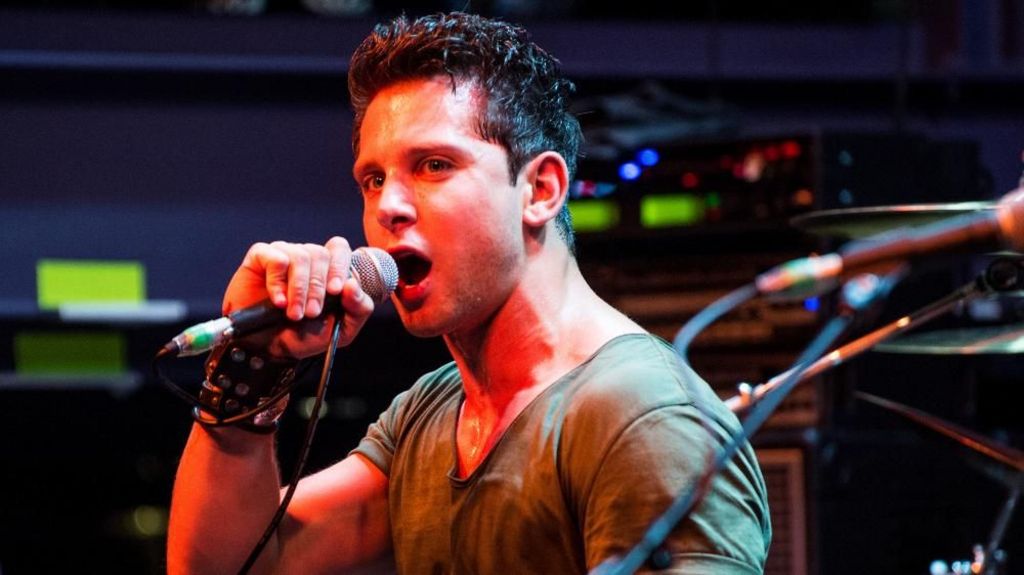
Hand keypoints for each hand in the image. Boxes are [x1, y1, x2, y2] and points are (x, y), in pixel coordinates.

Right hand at [222, 236, 374, 358]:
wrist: (271, 348)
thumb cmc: (306, 335)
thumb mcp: (342, 329)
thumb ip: (359, 308)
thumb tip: (353, 284)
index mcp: (328, 268)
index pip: (339, 248)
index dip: (340, 266)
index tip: (335, 290)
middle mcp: (307, 257)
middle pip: (321, 254)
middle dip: (318, 288)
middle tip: (312, 312)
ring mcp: (283, 254)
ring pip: (300, 257)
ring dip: (299, 289)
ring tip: (294, 313)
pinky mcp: (260, 258)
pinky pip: (275, 259)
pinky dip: (278, 282)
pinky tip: (278, 301)